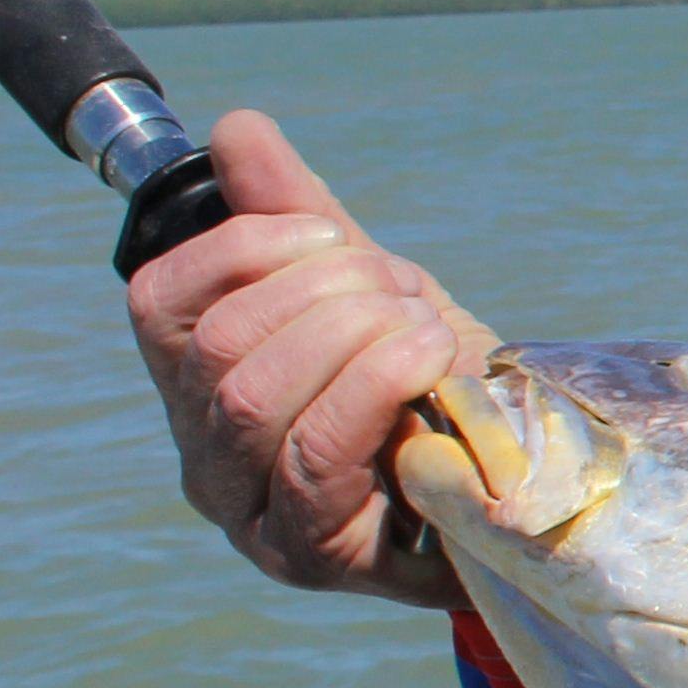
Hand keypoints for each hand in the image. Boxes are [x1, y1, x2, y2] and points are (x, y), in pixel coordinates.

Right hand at [123, 113, 488, 607]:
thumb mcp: (371, 287)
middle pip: (221, 349)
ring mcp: (252, 517)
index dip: (250, 249)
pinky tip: (436, 370)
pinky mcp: (314, 557)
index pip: (162, 300)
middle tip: (408, 298)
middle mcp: (204, 457)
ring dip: (362, 341)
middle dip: (332, 296)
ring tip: (429, 333)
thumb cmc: (431, 382)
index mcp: (197, 385)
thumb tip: (238, 130)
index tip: (340, 242)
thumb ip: (301, 216)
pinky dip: (382, 393)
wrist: (525, 478)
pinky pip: (318, 461)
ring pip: (257, 401)